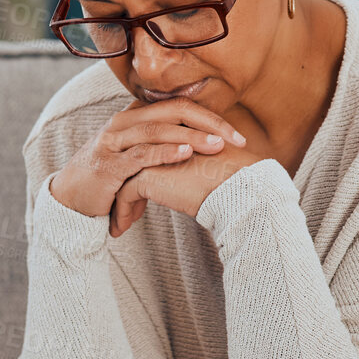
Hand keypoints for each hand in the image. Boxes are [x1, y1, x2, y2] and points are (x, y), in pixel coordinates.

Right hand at [50, 98, 246, 219]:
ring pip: (157, 130)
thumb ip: (164, 149)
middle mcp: (124, 123)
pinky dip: (164, 153)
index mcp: (135, 117)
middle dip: (208, 123)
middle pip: (173, 111)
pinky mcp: (108, 164)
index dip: (209, 116)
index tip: (237, 134)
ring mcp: (113, 142)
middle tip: (236, 138)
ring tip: (217, 145)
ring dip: (190, 137)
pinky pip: (140, 155)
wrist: (72, 200)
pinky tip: (185, 154)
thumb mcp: (139, 159)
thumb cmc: (111, 179)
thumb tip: (204, 153)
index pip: (178, 106)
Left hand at [111, 144, 262, 235]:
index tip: (137, 191)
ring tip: (121, 220)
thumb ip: (195, 162)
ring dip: (119, 201)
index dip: (142, 169)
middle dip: (123, 184)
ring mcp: (151, 153)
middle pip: (132, 160)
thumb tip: (191, 175)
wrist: (239, 188)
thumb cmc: (236, 178)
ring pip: (124, 177)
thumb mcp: (212, 164)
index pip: (149, 148)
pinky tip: (121, 228)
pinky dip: (121, 212)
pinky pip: (125, 195)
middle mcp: (161, 137)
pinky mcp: (146, 174)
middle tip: (121, 205)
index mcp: (178, 130)